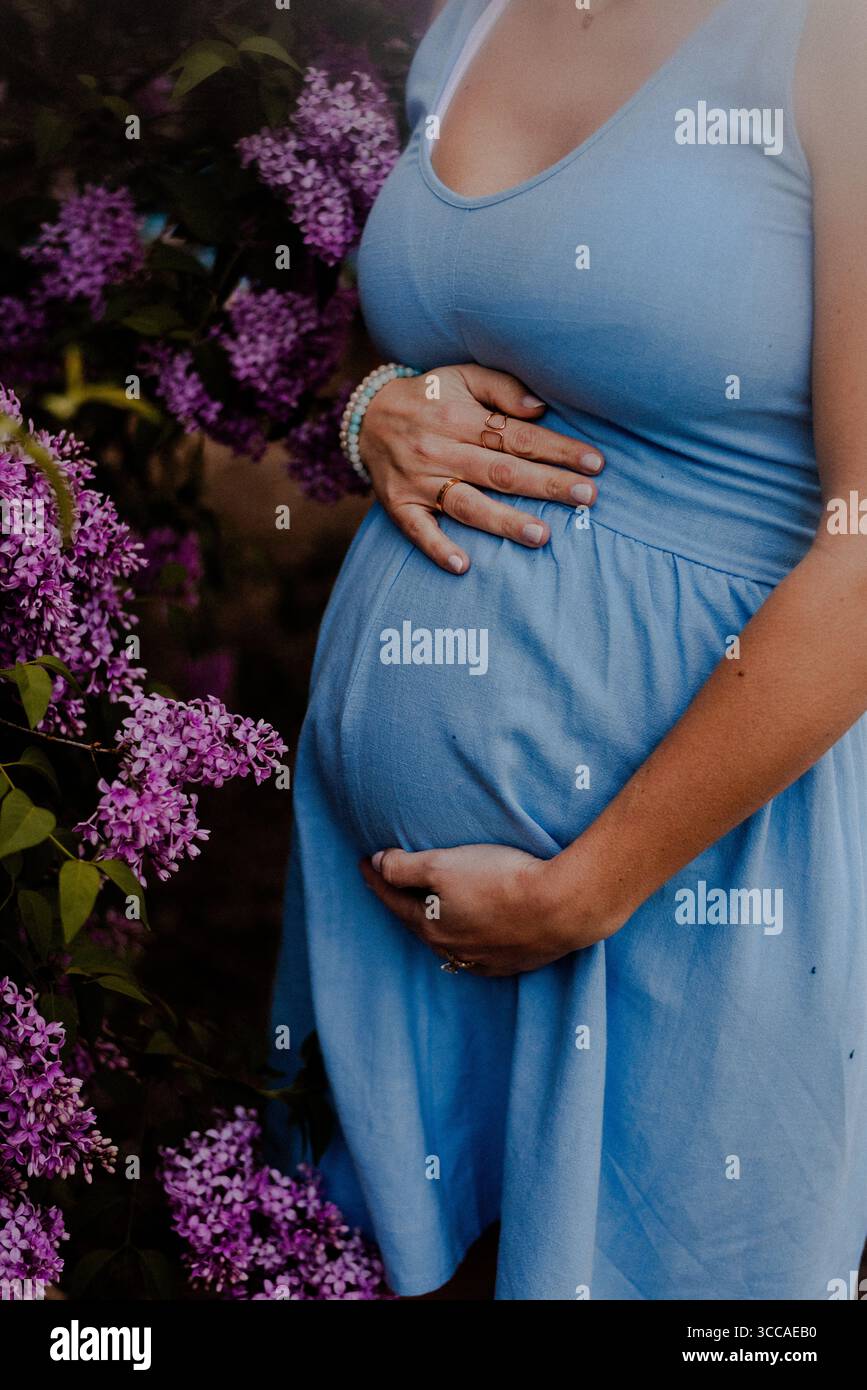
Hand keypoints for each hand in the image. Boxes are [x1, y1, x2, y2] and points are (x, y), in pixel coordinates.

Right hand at [358, 363, 604, 574]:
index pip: (518, 437)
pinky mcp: (399, 505)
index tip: (594, 463)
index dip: (557, 450)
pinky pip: (418, 531)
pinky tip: (463, 566)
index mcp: (460, 417)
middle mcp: (440, 450)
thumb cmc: (428, 397)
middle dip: (547, 485)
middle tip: (587, 498)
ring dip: (504, 522)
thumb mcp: (461, 376)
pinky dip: (438, 549)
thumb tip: (540, 409)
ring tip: (542, 535)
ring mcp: (418, 481)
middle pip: (501, 472)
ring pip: (467, 504)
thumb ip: (501, 387)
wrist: (365, 416)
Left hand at [359, 842, 610, 976]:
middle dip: (403, 901)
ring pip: (450, 939)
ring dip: (437, 920)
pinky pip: (480, 950)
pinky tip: (474, 929)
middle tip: (391, 882)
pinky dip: (469, 935)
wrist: (561, 907)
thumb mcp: (443, 864)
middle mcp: (453, 950)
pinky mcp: (513, 962)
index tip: (363, 861)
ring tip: (432, 905)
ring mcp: (484, 960)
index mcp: (431, 927)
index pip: (393, 899)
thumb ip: (405, 867)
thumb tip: (379, 863)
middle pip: (419, 922)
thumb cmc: (500, 881)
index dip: (376, 878)